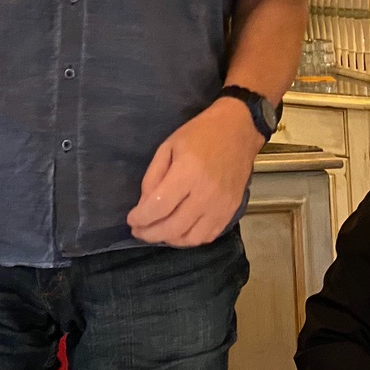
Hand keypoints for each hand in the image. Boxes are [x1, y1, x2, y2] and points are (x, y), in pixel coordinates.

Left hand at [127, 97, 263, 245]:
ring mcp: (221, 205)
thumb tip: (144, 205)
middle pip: (173, 227)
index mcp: (187, 173)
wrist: (238, 130)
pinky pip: (208, 236)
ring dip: (170, 240)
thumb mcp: (167, 146)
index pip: (159, 207)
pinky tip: (179, 231)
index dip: (141, 218)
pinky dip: (190, 239)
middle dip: (150, 234)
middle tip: (138, 231)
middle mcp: (205, 194)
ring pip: (191, 238)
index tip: (131, 220)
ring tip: (157, 232)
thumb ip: (153, 177)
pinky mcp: (231, 211)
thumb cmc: (200, 134)